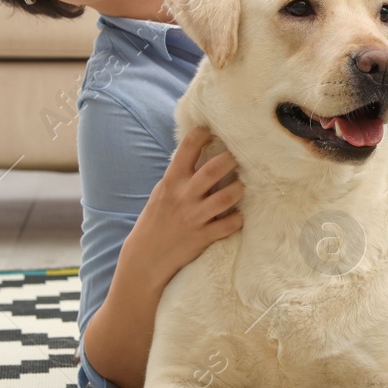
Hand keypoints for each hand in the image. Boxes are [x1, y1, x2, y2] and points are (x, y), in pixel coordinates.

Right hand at [129, 125, 245, 280]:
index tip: (214, 129)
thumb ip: (179, 175)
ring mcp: (195, 217)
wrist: (145, 258)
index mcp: (172, 181)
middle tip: (240, 157)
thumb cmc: (155, 220)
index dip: (203, 133)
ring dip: (240, 189)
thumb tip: (197, 151)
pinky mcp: (203, 237)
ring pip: (227, 196)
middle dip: (231, 159)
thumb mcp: (162, 192)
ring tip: (242, 186)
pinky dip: (238, 219)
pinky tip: (238, 216)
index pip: (188, 148)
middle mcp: (184, 196)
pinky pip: (229, 224)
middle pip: (214, 169)